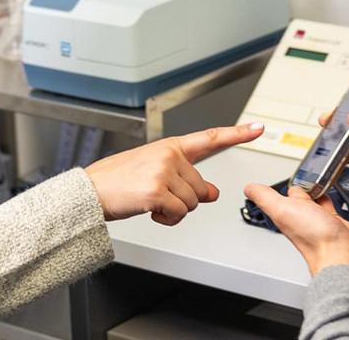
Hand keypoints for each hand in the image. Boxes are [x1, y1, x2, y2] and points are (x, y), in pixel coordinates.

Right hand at [85, 123, 263, 225]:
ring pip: (192, 204)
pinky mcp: (157, 191)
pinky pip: (179, 214)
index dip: (237, 134)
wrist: (89, 192)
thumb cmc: (118, 182)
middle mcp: (169, 155)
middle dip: (183, 200)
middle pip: (201, 188)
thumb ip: (186, 179)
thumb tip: (212, 193)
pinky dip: (166, 219)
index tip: (258, 128)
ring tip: (150, 202)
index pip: (210, 138)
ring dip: (174, 211)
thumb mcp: (155, 174)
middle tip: (157, 196)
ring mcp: (163, 172)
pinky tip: (149, 211)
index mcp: (170, 147)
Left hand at [244, 184, 348, 274]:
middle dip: (311, 195)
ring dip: (331, 203)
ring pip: (333, 214)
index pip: (292, 201)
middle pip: (311, 207)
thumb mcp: (283, 210)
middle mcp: (317, 226)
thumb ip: (266, 198)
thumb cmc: (316, 241)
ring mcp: (338, 231)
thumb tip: (249, 188)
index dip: (291, 190)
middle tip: (313, 182)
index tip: (292, 181)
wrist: (346, 261)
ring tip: (332, 190)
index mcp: (298, 218)